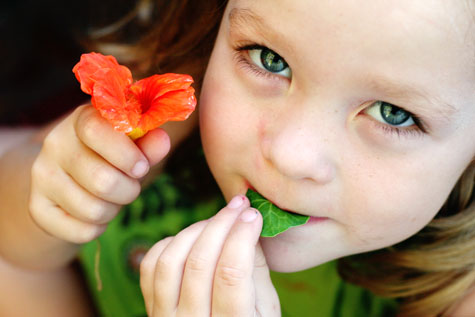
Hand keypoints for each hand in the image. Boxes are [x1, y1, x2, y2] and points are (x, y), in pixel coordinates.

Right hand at [29, 105, 169, 243]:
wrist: (72, 179)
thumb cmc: (112, 158)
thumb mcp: (133, 147)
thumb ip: (148, 144)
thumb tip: (161, 140)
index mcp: (81, 120)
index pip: (95, 130)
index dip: (125, 154)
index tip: (141, 167)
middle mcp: (55, 145)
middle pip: (101, 180)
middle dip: (129, 191)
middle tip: (130, 187)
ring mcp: (41, 177)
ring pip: (93, 210)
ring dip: (114, 210)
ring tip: (111, 199)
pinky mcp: (38, 208)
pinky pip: (81, 231)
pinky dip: (97, 228)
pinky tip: (94, 213)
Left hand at [140, 195, 280, 316]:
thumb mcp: (266, 310)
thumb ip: (257, 270)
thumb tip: (248, 224)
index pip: (231, 273)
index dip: (242, 236)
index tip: (253, 214)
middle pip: (199, 262)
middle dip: (221, 224)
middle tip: (238, 205)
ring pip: (171, 260)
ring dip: (195, 230)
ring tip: (216, 221)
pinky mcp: (151, 309)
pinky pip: (150, 267)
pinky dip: (170, 243)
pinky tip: (191, 238)